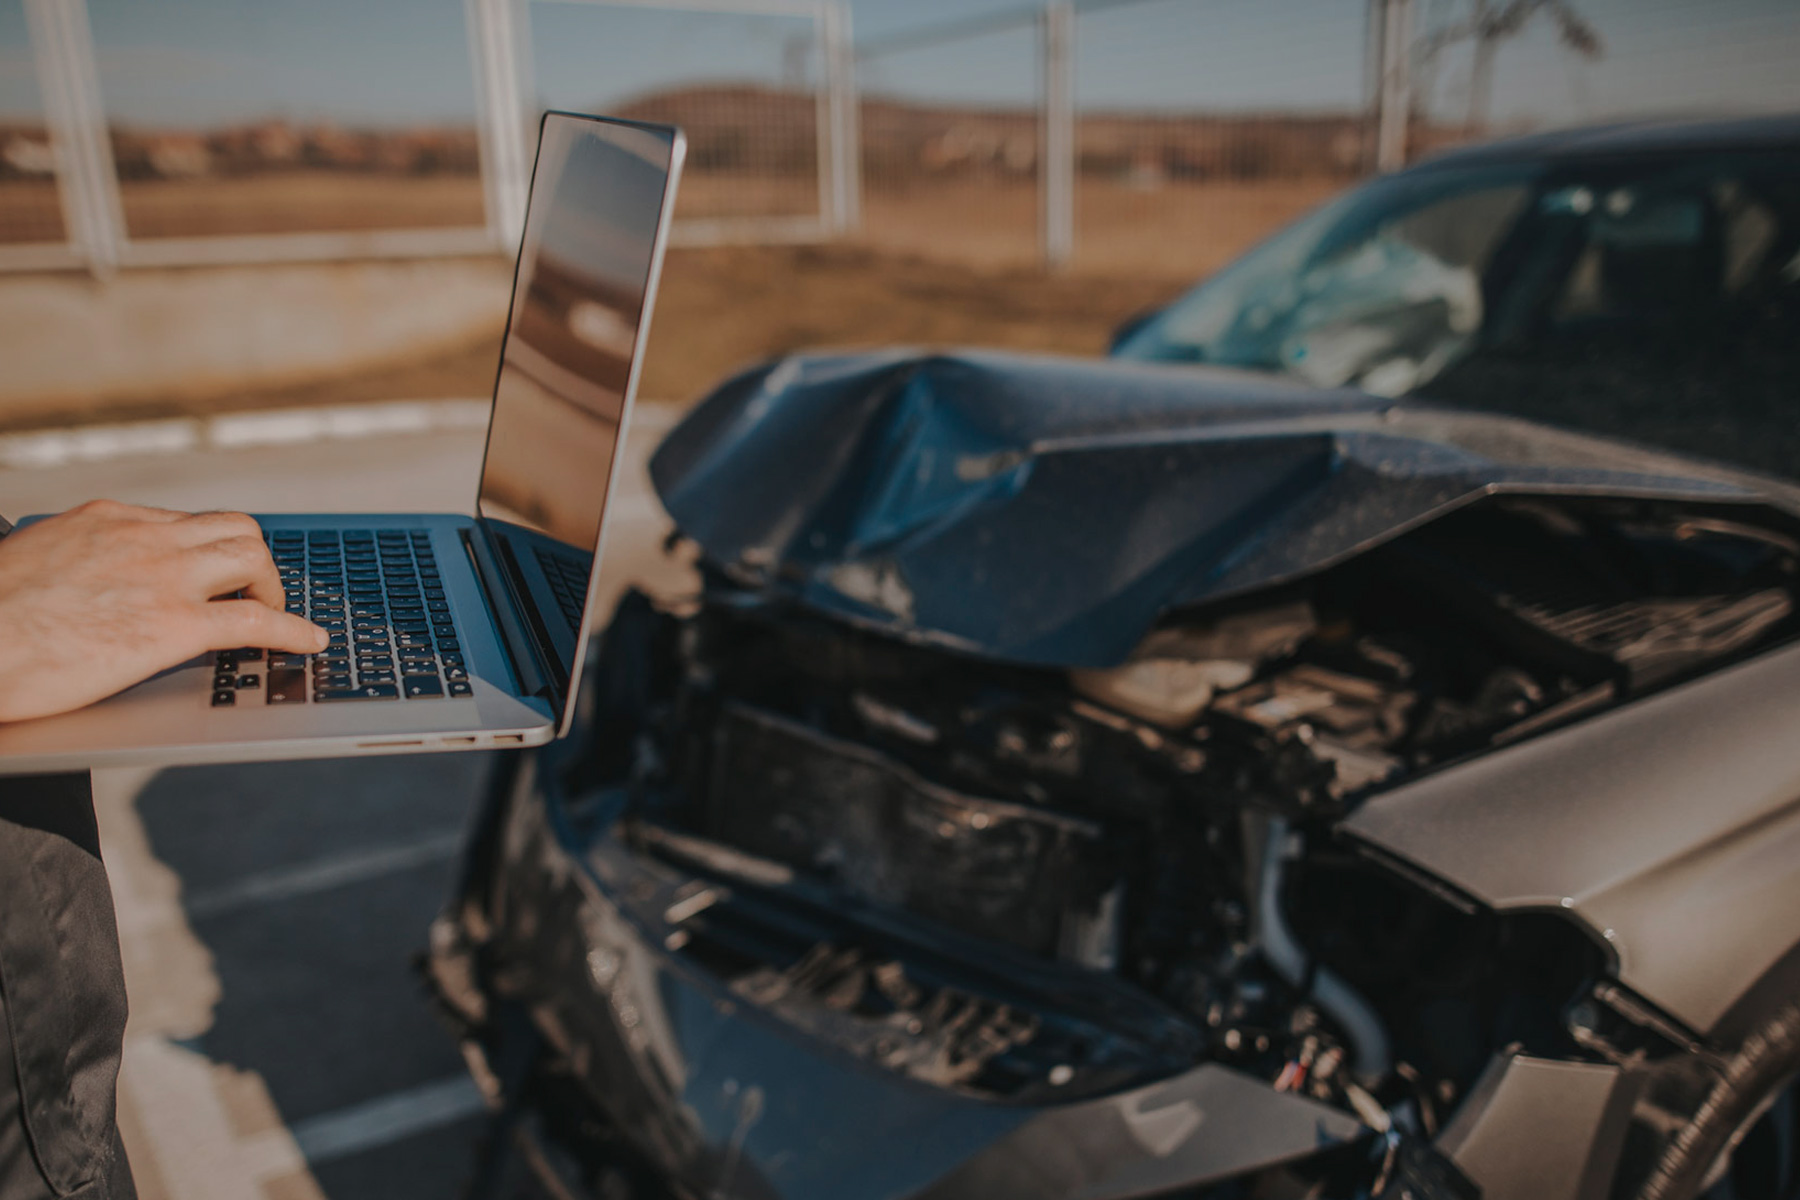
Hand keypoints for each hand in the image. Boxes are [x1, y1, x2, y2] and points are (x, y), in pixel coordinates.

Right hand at [0, 500, 327, 721]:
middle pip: (233, 527)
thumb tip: (85, 589)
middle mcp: (140, 535)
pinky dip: (295, 630)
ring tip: (276, 618)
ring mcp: (161, 576)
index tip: (218, 574)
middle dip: (253, 562)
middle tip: (254, 597)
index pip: (182, 522)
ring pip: (254, 558)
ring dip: (274, 588)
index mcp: (104, 519)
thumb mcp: (34, 571)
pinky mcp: (174, 624)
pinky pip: (257, 620)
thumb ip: (75, 568)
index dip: (209, 552)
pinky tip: (311, 643)